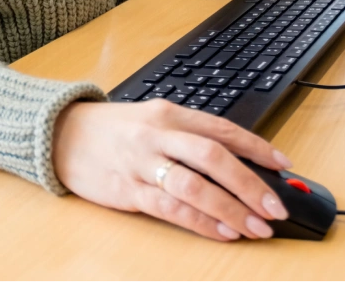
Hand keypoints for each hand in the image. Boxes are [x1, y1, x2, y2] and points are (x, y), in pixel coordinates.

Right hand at [53, 100, 292, 240]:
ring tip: (257, 227)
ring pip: (194, 185)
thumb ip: (189, 137)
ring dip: (231, 208)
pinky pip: (170, 207)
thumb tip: (236, 162)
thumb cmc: (114, 130)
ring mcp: (142, 162)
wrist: (62, 133)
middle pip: (213, 157)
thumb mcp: (152, 120)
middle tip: (276, 205)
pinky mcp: (127, 189)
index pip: (221, 128)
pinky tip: (222, 232)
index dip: (256, 147)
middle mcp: (158, 134)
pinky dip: (200, 221)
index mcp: (169, 113)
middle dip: (250, 183)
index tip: (283, 165)